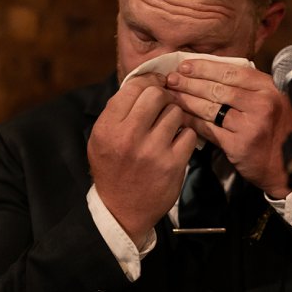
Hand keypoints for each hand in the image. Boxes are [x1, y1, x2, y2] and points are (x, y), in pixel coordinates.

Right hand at [88, 73, 198, 243]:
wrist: (121, 210)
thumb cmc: (112, 169)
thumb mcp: (101, 138)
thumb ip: (118, 111)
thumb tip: (143, 82)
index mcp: (108, 127)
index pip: (134, 87)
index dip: (149, 81)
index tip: (156, 85)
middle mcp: (128, 136)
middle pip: (157, 95)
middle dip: (164, 96)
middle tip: (163, 106)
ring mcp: (152, 151)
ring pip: (176, 112)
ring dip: (175, 117)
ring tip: (168, 128)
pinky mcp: (173, 164)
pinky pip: (189, 134)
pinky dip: (186, 136)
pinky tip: (176, 144)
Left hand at [165, 59, 291, 198]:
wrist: (288, 167)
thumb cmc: (276, 131)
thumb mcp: (271, 101)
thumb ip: (248, 88)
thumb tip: (212, 72)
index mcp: (268, 88)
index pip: (232, 71)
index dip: (205, 67)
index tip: (185, 65)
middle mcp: (261, 104)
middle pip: (218, 88)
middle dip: (190, 82)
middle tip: (171, 79)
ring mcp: (250, 125)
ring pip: (210, 108)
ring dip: (187, 100)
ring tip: (171, 95)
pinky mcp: (239, 145)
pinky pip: (208, 129)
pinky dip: (192, 122)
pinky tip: (180, 117)